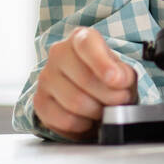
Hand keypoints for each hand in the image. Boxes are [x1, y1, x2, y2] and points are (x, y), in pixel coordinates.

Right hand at [33, 26, 138, 140]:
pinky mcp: (40, 102)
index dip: (103, 64)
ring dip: (97, 111)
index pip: (87, 45)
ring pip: (75, 102)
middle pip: (85, 79)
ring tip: (105, 108)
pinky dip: (82, 125)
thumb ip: (124, 74)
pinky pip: (64, 120)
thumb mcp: (123, 71)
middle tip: (121, 100)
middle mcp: (59, 54)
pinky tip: (88, 118)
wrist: (92, 93)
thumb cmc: (109, 77)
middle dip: (110, 96)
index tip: (117, 80)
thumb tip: (118, 80)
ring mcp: (46, 78)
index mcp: (81, 38)